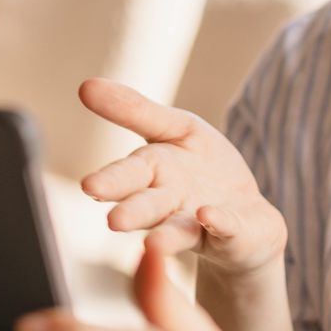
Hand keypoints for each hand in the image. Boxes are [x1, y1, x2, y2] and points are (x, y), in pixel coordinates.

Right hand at [77, 78, 286, 274]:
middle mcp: (168, 202)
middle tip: (115, 221)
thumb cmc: (201, 165)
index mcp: (151, 172)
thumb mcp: (176, 127)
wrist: (245, 210)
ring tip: (154, 244)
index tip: (89, 187)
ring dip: (166, 236)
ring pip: (177, 229)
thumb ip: (135, 110)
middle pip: (148, 206)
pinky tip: (208, 216)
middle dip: (132, 213)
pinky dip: (218, 222)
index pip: (127, 174)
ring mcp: (198, 222)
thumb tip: (85, 86)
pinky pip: (225, 227)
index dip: (110, 181)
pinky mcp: (230, 232)